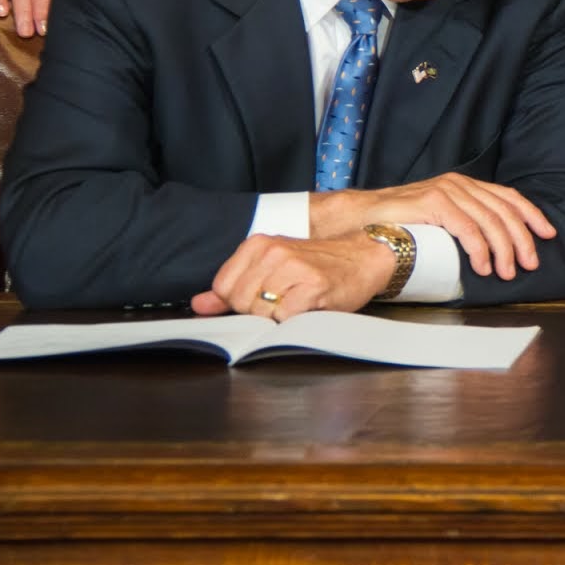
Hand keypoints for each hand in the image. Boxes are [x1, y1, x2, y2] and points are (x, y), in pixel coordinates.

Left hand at [193, 233, 389, 319]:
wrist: (365, 256)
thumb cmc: (319, 265)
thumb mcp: (273, 268)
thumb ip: (233, 286)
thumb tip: (199, 305)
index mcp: (258, 244)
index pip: (223, 287)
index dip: (240, 301)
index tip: (263, 296)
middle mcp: (273, 252)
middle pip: (241, 302)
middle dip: (259, 310)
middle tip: (285, 300)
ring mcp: (293, 269)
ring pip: (261, 312)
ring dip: (278, 317)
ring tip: (298, 302)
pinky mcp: (313, 288)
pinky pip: (285, 318)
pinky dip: (294, 320)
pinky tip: (308, 307)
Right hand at [309, 173, 555, 279]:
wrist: (361, 219)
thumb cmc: (400, 224)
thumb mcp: (440, 220)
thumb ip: (464, 223)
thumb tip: (493, 246)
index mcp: (465, 185)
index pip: (507, 197)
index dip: (531, 215)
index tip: (548, 234)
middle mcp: (459, 184)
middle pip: (503, 211)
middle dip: (522, 239)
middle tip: (530, 264)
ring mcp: (446, 191)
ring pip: (489, 221)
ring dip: (503, 250)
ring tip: (507, 272)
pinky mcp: (434, 203)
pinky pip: (467, 228)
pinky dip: (480, 249)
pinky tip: (483, 266)